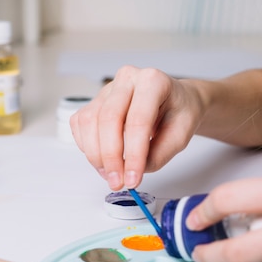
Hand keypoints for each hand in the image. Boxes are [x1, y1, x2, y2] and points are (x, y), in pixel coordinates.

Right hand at [69, 66, 204, 189]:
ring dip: (96, 155)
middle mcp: (127, 79)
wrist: (174, 101)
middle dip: (110, 157)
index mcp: (153, 81)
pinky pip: (80, 125)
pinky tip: (102, 160)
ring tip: (111, 174)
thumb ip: (158, 155)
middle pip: (108, 119)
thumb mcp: (181, 136)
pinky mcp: (94, 101)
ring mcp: (107, 89)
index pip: (138, 120)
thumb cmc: (179, 113)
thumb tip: (131, 171)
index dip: (133, 155)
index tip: (133, 180)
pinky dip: (87, 147)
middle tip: (117, 182)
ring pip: (89, 122)